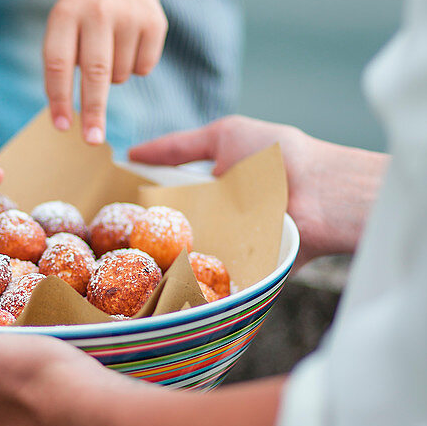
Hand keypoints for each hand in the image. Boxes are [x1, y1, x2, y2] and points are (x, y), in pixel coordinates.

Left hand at [43, 0, 167, 143]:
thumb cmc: (83, 16)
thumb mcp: (62, 28)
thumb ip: (61, 66)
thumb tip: (67, 122)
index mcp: (65, 14)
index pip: (59, 63)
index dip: (60, 98)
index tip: (62, 127)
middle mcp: (97, 11)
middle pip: (95, 72)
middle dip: (94, 110)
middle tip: (92, 140)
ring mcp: (129, 14)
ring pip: (121, 74)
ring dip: (114, 78)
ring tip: (110, 50)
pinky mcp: (155, 22)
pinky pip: (144, 68)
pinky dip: (136, 67)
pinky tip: (130, 45)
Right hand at [130, 115, 387, 264]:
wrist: (321, 195)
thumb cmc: (278, 156)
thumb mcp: (224, 137)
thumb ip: (179, 146)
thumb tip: (134, 153)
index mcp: (211, 190)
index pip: (165, 200)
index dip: (137, 205)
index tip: (104, 211)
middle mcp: (217, 221)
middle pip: (169, 234)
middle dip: (142, 241)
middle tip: (110, 245)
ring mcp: (228, 250)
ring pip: (185, 261)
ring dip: (164, 264)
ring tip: (130, 270)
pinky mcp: (242, 275)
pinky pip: (211, 285)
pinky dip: (191, 286)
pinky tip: (163, 288)